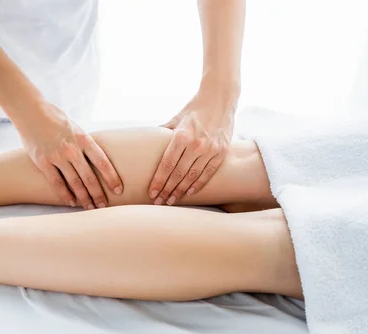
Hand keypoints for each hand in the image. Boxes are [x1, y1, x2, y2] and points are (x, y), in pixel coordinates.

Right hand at [19, 102, 122, 208]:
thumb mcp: (76, 128)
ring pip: (75, 183)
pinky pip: (57, 182)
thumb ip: (84, 144)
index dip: (112, 178)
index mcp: (83, 139)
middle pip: (90, 177)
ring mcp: (57, 156)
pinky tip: (72, 203)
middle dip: (98, 194)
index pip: (103, 162)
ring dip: (84, 197)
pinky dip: (65, 194)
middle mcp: (72, 149)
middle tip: (104, 206)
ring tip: (90, 208)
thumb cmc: (55, 118)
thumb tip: (96, 161)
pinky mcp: (43, 162)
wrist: (30, 111)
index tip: (118, 190)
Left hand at [149, 82, 237, 204]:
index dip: (158, 181)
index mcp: (181, 136)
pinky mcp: (222, 151)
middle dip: (167, 189)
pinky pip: (208, 172)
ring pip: (192, 176)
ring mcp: (210, 149)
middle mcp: (196, 144)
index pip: (167, 164)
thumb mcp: (176, 118)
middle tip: (158, 201)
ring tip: (171, 200)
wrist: (220, 97)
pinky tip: (190, 192)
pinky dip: (198, 184)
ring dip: (181, 190)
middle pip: (178, 173)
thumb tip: (146, 142)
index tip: (152, 193)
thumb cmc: (194, 108)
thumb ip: (163, 133)